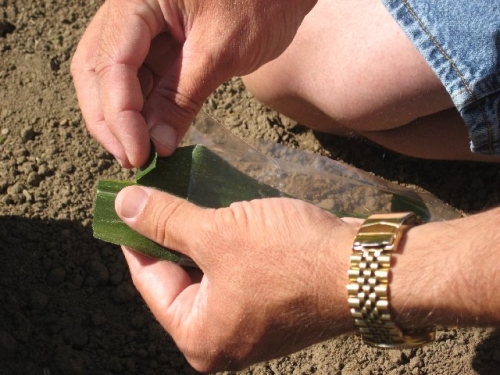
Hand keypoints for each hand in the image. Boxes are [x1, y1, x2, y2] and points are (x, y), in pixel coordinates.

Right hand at [71, 0, 316, 166]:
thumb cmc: (261, 3)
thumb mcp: (220, 52)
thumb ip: (181, 98)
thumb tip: (156, 147)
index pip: (111, 62)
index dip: (120, 115)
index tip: (137, 155)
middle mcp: (129, 9)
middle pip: (97, 70)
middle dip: (110, 119)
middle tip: (131, 160)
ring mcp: (141, 27)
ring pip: (112, 78)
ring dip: (124, 119)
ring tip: (141, 154)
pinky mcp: (157, 43)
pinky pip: (139, 80)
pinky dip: (143, 109)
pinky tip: (151, 135)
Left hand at [114, 186, 359, 371]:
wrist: (365, 269)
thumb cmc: (289, 258)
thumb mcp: (218, 233)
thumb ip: (165, 220)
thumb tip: (123, 205)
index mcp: (200, 337)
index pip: (150, 281)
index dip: (135, 237)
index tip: (128, 204)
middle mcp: (223, 339)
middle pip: (180, 277)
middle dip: (171, 234)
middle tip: (159, 193)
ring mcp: (251, 324)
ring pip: (210, 271)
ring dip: (201, 235)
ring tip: (188, 197)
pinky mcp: (273, 305)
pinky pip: (236, 272)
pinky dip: (227, 244)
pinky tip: (224, 214)